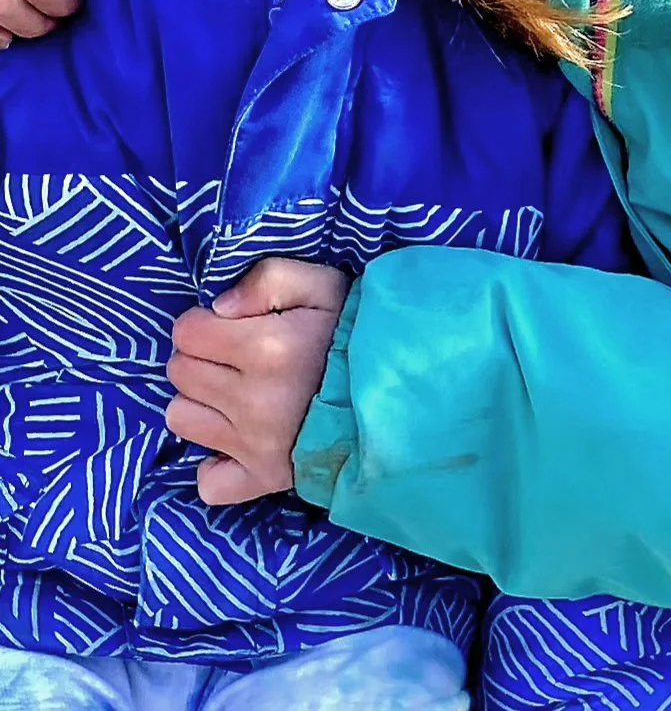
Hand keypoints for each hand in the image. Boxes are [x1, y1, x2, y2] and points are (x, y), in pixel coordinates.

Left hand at [166, 259, 349, 505]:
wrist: (399, 391)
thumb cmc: (354, 332)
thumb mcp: (321, 284)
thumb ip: (268, 278)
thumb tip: (219, 306)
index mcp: (265, 348)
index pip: (186, 332)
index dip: (203, 322)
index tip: (231, 325)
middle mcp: (253, 400)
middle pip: (180, 372)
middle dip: (201, 356)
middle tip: (237, 354)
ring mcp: (255, 445)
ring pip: (181, 418)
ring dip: (201, 400)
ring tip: (235, 391)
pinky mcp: (264, 478)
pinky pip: (209, 482)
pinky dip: (214, 461)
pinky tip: (235, 439)